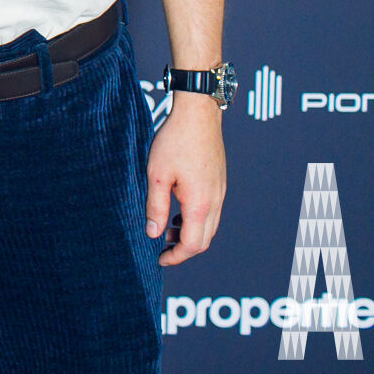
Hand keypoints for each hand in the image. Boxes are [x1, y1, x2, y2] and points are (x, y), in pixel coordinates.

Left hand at [146, 94, 225, 265]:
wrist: (198, 113)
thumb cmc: (175, 140)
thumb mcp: (156, 174)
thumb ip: (155, 207)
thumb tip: (153, 233)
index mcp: (200, 203)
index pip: (193, 245)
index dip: (176, 257)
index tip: (161, 259)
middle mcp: (215, 200)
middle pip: (204, 239)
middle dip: (183, 248)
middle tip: (162, 247)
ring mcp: (220, 191)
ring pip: (209, 225)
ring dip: (190, 233)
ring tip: (167, 228)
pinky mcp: (219, 181)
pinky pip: (211, 211)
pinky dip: (196, 219)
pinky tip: (179, 210)